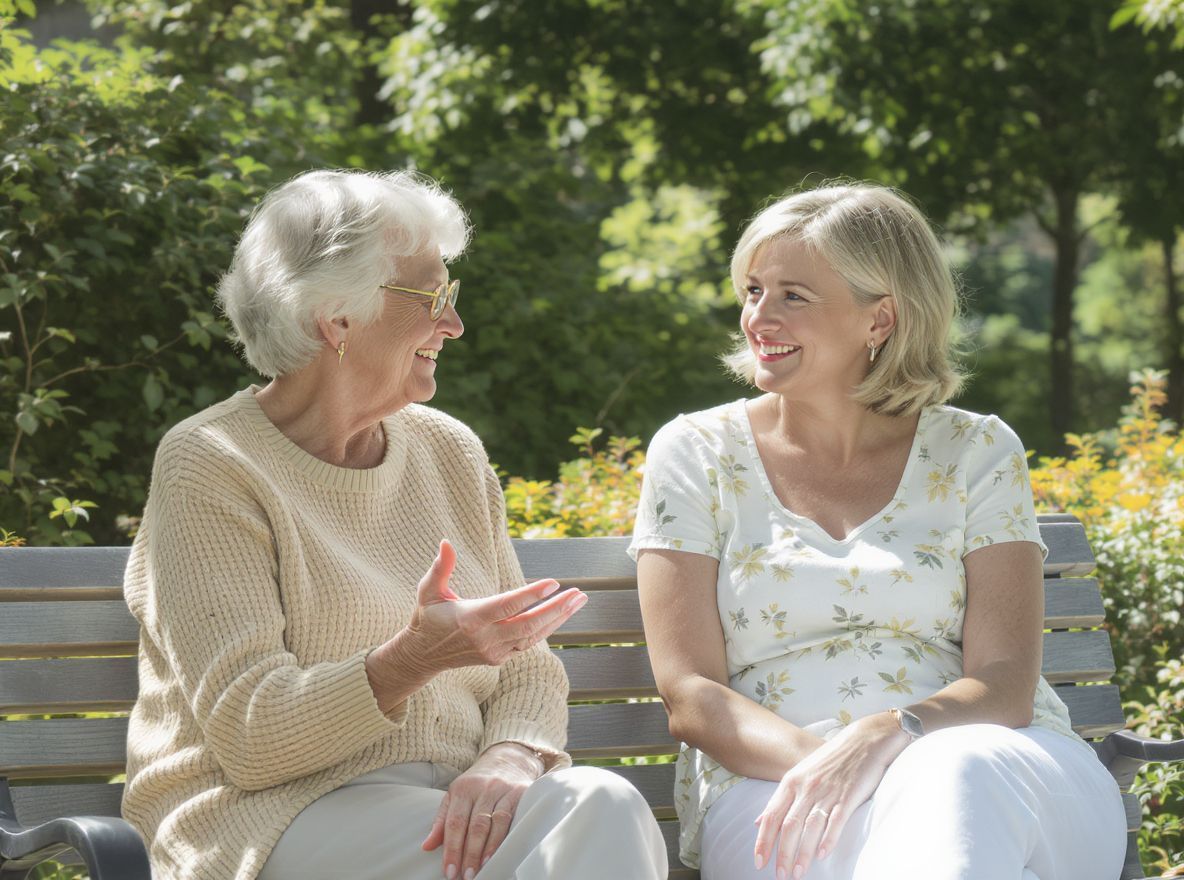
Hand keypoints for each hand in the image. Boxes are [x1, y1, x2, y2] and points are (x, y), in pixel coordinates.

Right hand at [381, 539, 587, 686]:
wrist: (423, 655)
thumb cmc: (428, 617)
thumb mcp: (429, 591)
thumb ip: (440, 567)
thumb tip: (446, 542)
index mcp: (470, 618)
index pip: (507, 606)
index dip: (531, 595)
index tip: (553, 583)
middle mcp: (485, 638)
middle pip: (528, 624)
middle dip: (556, 609)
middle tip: (578, 593)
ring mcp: (494, 651)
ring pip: (533, 636)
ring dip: (558, 618)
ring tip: (578, 601)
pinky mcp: (498, 659)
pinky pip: (527, 644)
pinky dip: (546, 629)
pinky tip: (561, 614)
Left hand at [422, 742, 542, 878]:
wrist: (508, 760)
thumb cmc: (478, 785)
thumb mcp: (455, 797)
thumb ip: (442, 821)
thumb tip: (426, 846)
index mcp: (462, 789)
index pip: (454, 822)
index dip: (452, 848)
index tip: (449, 871)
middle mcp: (482, 788)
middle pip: (474, 825)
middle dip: (469, 853)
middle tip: (465, 876)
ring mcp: (502, 790)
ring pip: (494, 823)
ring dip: (487, 849)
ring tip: (481, 870)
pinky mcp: (520, 793)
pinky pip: (511, 818)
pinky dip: (504, 838)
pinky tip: (500, 853)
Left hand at [754, 712, 910, 878]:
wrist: (864, 739)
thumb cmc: (831, 759)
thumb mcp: (800, 773)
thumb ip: (781, 799)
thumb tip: (759, 822)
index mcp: (791, 782)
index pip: (771, 815)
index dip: (763, 840)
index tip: (759, 861)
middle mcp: (806, 787)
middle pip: (789, 826)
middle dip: (782, 854)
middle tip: (780, 875)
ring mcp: (827, 792)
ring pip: (809, 827)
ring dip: (802, 853)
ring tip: (798, 873)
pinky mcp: (848, 796)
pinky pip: (835, 821)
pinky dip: (827, 839)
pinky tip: (821, 855)